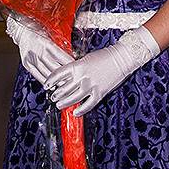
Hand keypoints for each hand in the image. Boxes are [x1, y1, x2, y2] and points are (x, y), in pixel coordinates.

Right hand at [6, 14, 71, 84]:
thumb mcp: (50, 33)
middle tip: (73, 79)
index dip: (68, 62)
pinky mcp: (26, 63)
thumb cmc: (38, 29)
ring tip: (64, 85)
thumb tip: (71, 54)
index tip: (76, 66)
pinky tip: (51, 85)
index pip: (60, 56)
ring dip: (56, 80)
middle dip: (64, 74)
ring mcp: (31, 58)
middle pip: (53, 67)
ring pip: (46, 73)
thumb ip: (58, 44)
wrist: (21, 30)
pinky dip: (45, 80)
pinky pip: (37, 75)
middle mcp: (38, 51)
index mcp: (45, 43)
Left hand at [44, 25, 159, 115]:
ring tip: (59, 105)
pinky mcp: (100, 93)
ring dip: (64, 103)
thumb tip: (66, 76)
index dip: (50, 81)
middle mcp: (82, 77)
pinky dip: (80, 110)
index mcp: (78, 66)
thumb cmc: (104, 56)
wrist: (122, 58)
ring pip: (73, 99)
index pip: (58, 75)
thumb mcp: (86, 58)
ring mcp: (91, 86)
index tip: (46, 85)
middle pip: (63, 89)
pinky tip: (75, 112)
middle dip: (56, 95)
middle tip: (53, 97)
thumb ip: (76, 67)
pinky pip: (87, 105)